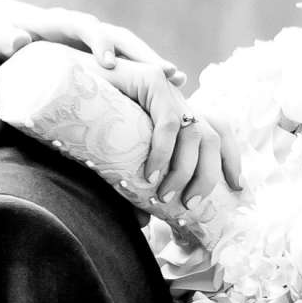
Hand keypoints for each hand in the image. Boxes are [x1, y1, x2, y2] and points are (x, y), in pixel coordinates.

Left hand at [0, 0, 185, 87]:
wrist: (3, 29)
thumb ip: (2, 39)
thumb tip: (19, 41)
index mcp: (61, 22)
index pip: (85, 28)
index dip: (99, 43)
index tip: (109, 63)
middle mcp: (84, 30)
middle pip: (120, 39)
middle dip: (143, 56)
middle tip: (166, 75)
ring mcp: (94, 43)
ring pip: (130, 52)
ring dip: (153, 66)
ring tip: (178, 84)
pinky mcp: (98, 58)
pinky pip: (126, 66)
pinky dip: (145, 77)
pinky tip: (166, 94)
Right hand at [100, 58, 243, 208]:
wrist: (65, 84)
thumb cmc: (90, 122)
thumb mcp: (120, 158)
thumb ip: (135, 185)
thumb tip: (145, 221)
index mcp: (178, 113)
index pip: (219, 132)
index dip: (231, 158)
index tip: (236, 186)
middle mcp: (178, 100)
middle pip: (214, 138)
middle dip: (209, 175)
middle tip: (192, 203)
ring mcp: (167, 89)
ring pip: (196, 133)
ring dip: (184, 171)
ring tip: (165, 195)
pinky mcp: (152, 80)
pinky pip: (167, 123)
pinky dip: (163, 152)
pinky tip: (150, 174)